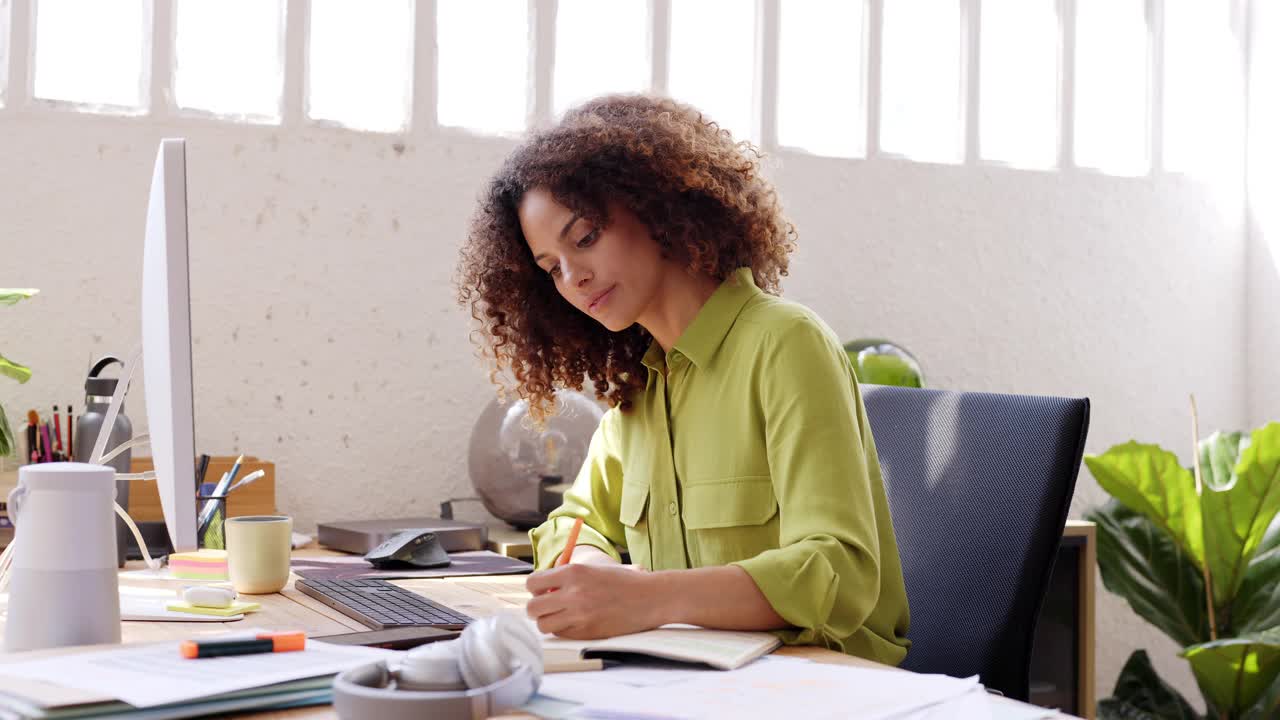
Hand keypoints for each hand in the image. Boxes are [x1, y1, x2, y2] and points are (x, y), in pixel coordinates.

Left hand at [525, 563, 662, 638]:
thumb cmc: (623, 581)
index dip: (535, 589)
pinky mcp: (587, 632)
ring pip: (543, 625)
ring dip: (549, 621)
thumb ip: (567, 576)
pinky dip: (564, 630)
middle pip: (532, 608)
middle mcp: (572, 593)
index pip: (533, 583)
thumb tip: (544, 587)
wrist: (650, 597)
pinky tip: (576, 623)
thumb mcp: (593, 569)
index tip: (543, 591)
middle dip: (537, 608)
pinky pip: (561, 634)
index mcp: (573, 572)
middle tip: (547, 607)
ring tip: (561, 616)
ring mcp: (579, 615)